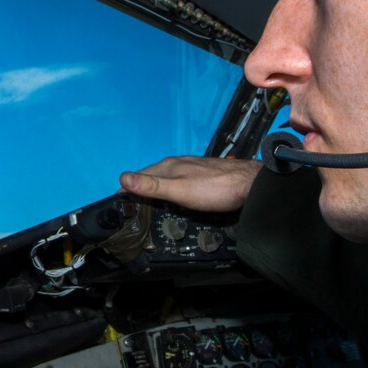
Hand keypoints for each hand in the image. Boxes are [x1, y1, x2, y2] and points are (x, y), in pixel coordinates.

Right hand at [118, 155, 260, 212]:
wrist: (250, 185)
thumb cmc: (215, 189)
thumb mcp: (179, 190)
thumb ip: (152, 186)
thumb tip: (122, 178)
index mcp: (168, 166)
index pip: (139, 176)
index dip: (127, 189)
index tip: (117, 202)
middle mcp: (178, 163)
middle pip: (151, 176)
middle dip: (139, 187)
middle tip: (130, 204)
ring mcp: (191, 168)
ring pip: (165, 178)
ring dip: (155, 188)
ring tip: (148, 201)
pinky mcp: (202, 175)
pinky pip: (178, 181)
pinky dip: (170, 189)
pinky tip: (175, 196)